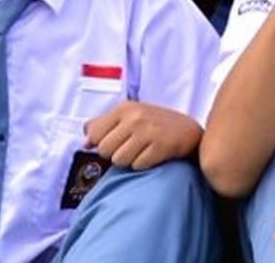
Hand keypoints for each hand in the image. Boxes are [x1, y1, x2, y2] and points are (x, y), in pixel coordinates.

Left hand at [83, 101, 201, 170]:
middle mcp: (135, 117)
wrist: (188, 131)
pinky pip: (137, 166)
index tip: (113, 142)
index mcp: (124, 108)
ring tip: (140, 152)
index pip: (94, 134)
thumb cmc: (154, 124)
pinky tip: (151, 156)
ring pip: (119, 160)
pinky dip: (143, 165)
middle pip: (104, 150)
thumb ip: (104, 125)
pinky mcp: (161, 146)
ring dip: (128, 161)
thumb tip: (86, 141)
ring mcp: (149, 132)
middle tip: (130, 148)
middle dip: (114, 154)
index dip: (101, 143)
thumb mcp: (130, 115)